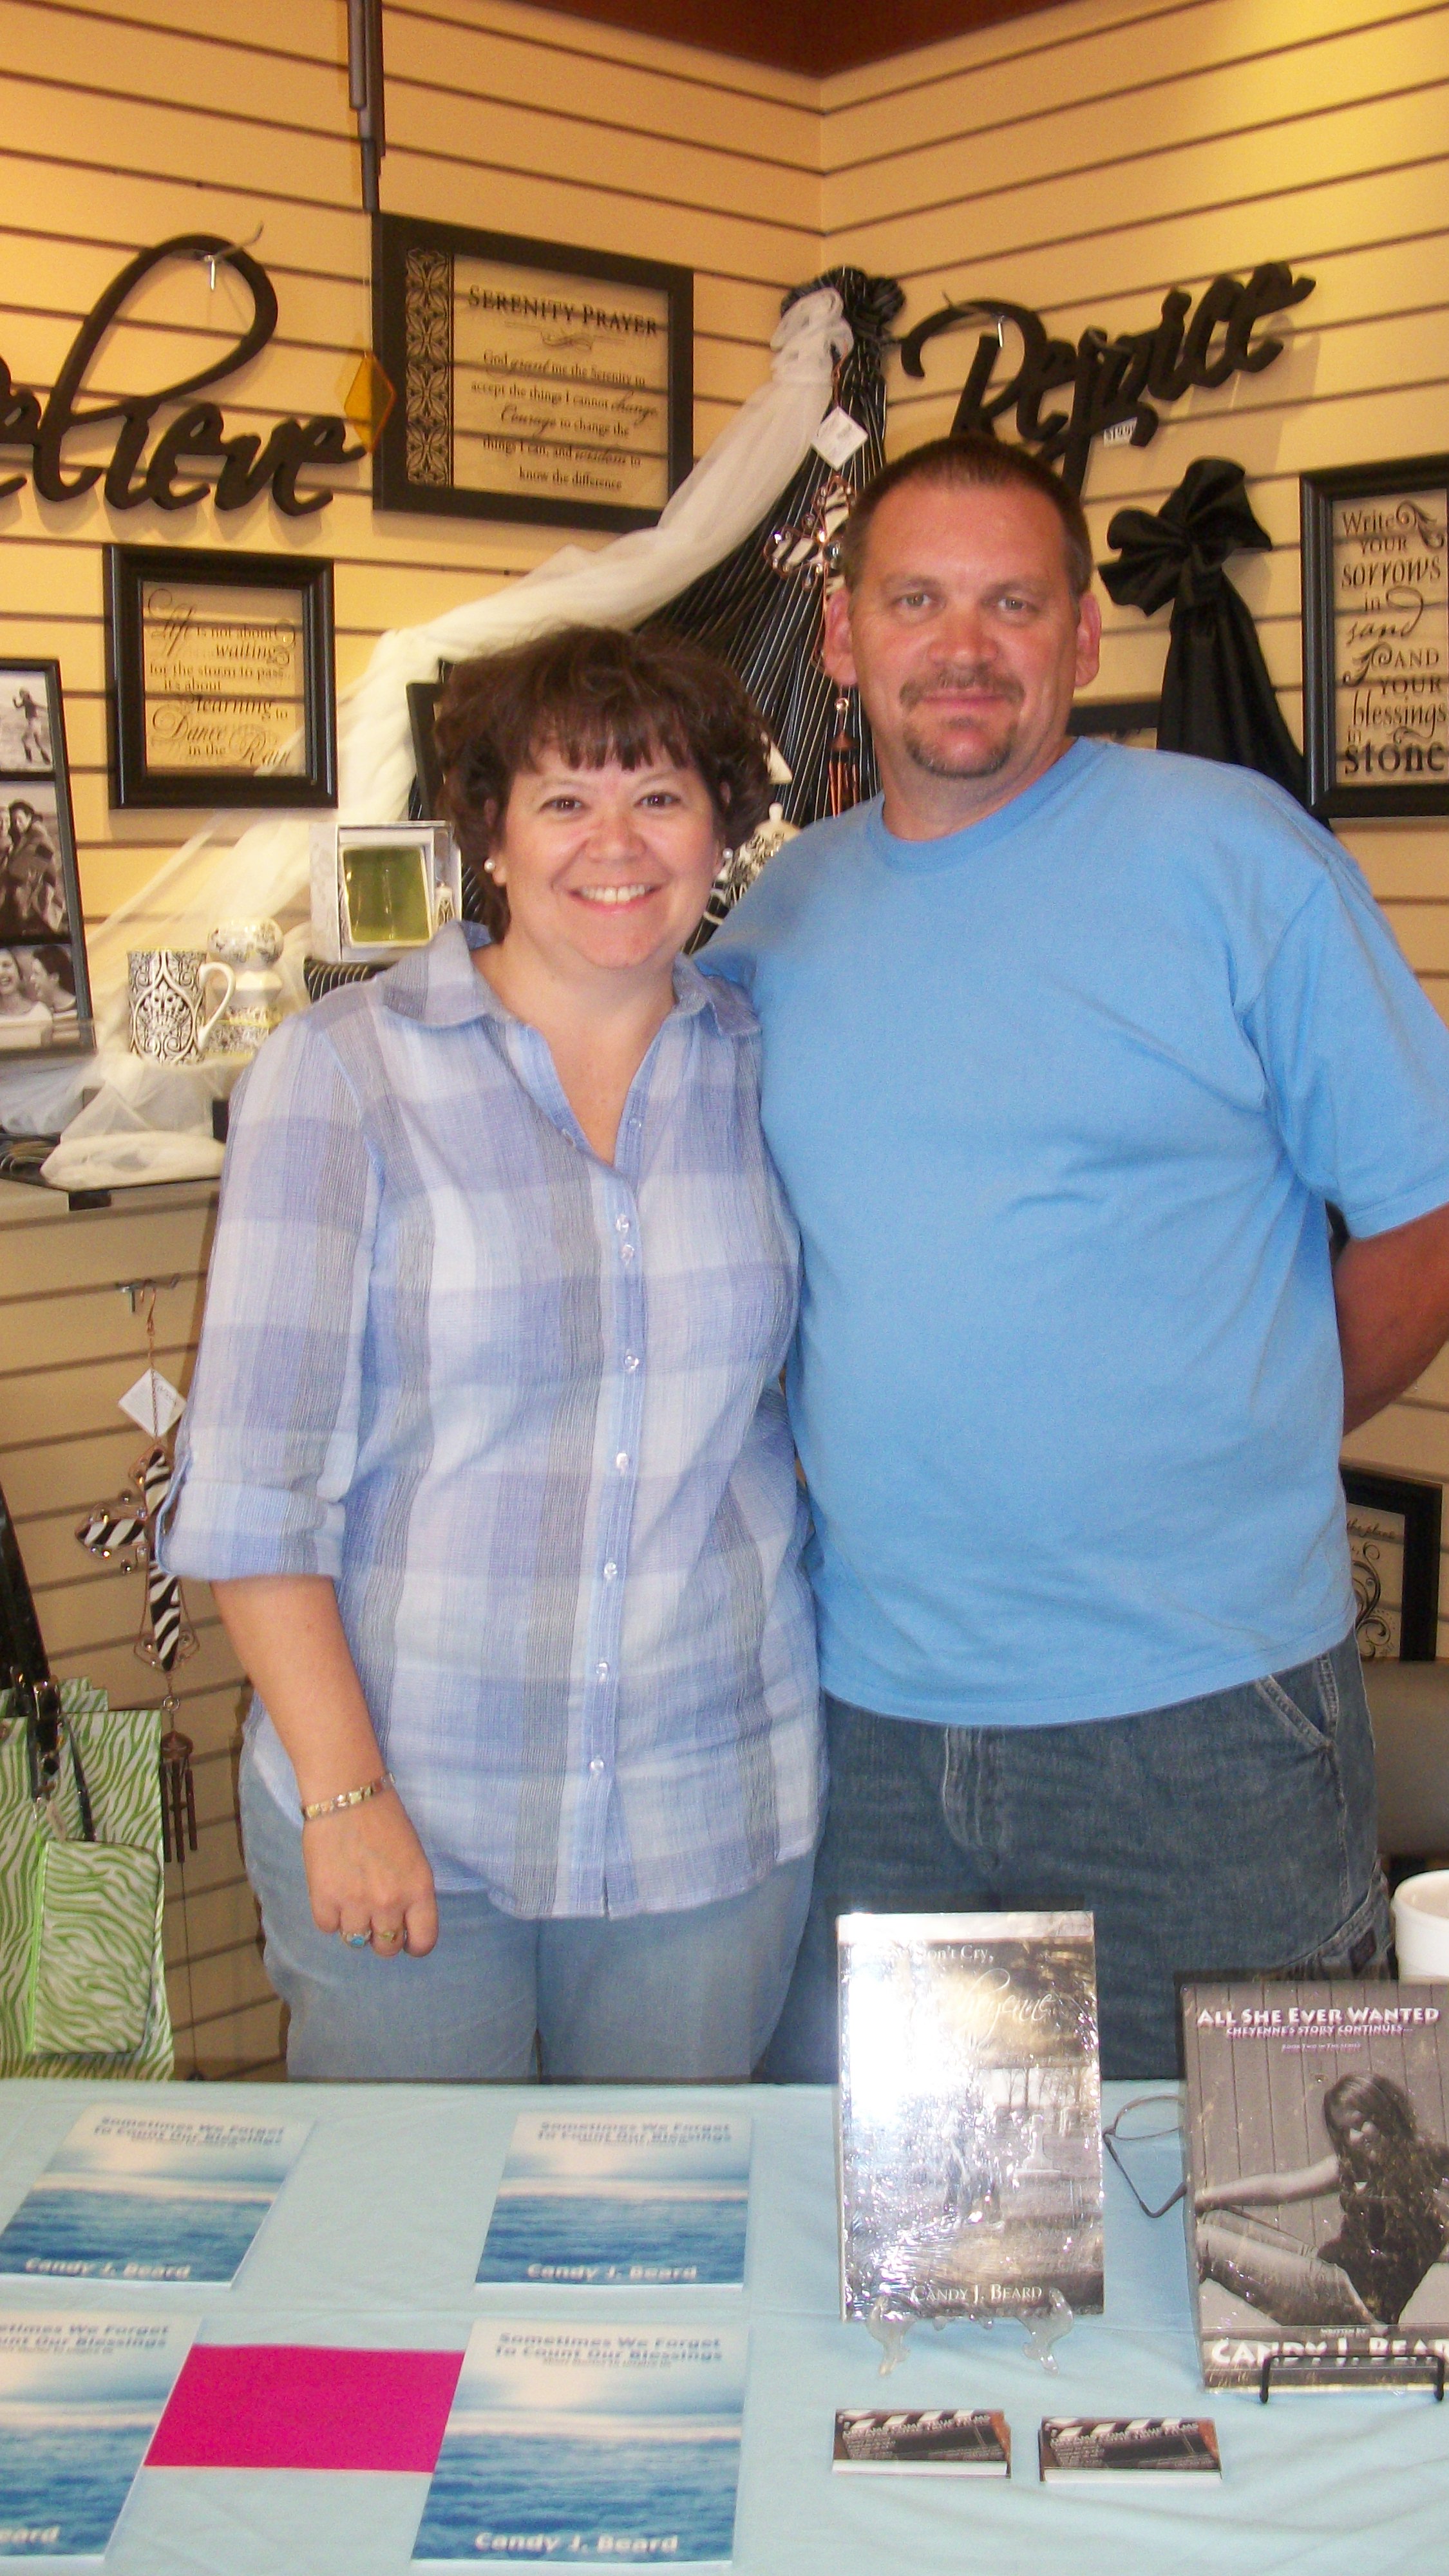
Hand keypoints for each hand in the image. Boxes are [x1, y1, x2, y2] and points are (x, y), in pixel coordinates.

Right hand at [301, 1789, 438, 1957]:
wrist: (347, 1793)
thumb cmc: (385, 1818)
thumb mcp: (414, 1857)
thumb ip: (410, 1892)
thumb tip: (402, 1923)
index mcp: (419, 1889)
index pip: (423, 1942)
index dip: (414, 1943)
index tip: (406, 1936)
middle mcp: (390, 1902)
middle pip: (387, 1948)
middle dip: (382, 1936)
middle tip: (374, 1914)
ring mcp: (355, 1903)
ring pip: (356, 1941)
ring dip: (354, 1924)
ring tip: (351, 1897)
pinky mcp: (324, 1899)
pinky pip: (328, 1927)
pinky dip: (329, 1914)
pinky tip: (333, 1890)